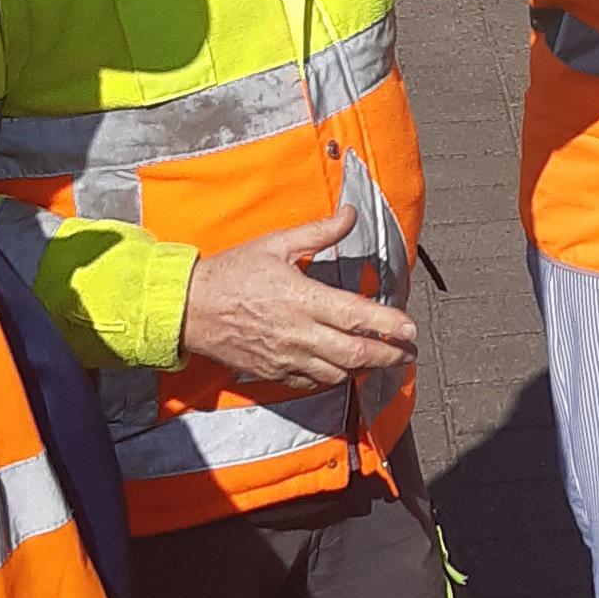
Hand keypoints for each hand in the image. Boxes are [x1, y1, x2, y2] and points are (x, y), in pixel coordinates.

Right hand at [182, 217, 420, 391]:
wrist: (188, 308)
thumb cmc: (231, 273)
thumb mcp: (276, 243)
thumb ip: (319, 232)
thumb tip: (350, 215)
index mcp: (302, 299)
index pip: (357, 317)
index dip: (389, 325)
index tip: (410, 328)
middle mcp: (298, 333)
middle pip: (355, 354)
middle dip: (388, 356)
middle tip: (408, 353)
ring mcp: (286, 357)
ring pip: (337, 374)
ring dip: (363, 369)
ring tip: (381, 361)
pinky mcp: (274, 372)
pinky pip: (312, 382)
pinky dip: (333, 378)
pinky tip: (343, 369)